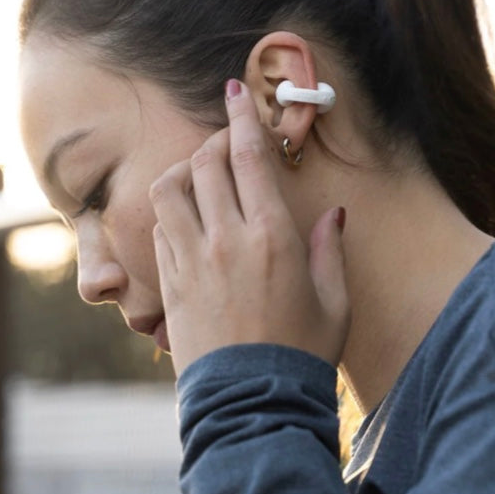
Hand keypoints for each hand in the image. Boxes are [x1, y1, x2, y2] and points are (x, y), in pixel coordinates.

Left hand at [150, 79, 349, 375]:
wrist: (253, 403)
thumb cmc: (301, 352)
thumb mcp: (334, 301)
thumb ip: (331, 248)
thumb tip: (332, 212)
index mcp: (272, 235)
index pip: (249, 157)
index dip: (242, 116)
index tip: (234, 90)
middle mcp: (226, 239)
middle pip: (204, 163)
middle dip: (213, 139)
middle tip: (226, 140)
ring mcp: (191, 260)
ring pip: (169, 190)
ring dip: (182, 171)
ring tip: (198, 176)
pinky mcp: (169, 283)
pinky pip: (160, 229)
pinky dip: (171, 212)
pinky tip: (188, 220)